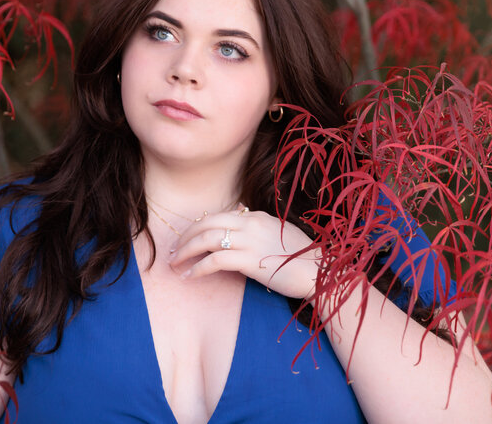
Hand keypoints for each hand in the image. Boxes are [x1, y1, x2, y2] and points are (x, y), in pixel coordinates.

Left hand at [168, 206, 319, 299]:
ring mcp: (249, 240)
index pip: (219, 216)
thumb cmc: (300, 257)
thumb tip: (238, 226)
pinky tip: (190, 275)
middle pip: (206, 223)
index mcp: (256, 216)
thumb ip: (257, 229)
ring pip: (206, 239)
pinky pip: (214, 261)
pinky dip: (198, 267)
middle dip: (186, 236)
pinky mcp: (249, 260)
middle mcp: (250, 223)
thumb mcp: (278, 234)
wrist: (318, 271)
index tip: (188, 238)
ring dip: (186, 251)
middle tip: (174, 249)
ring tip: (175, 262)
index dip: (199, 227)